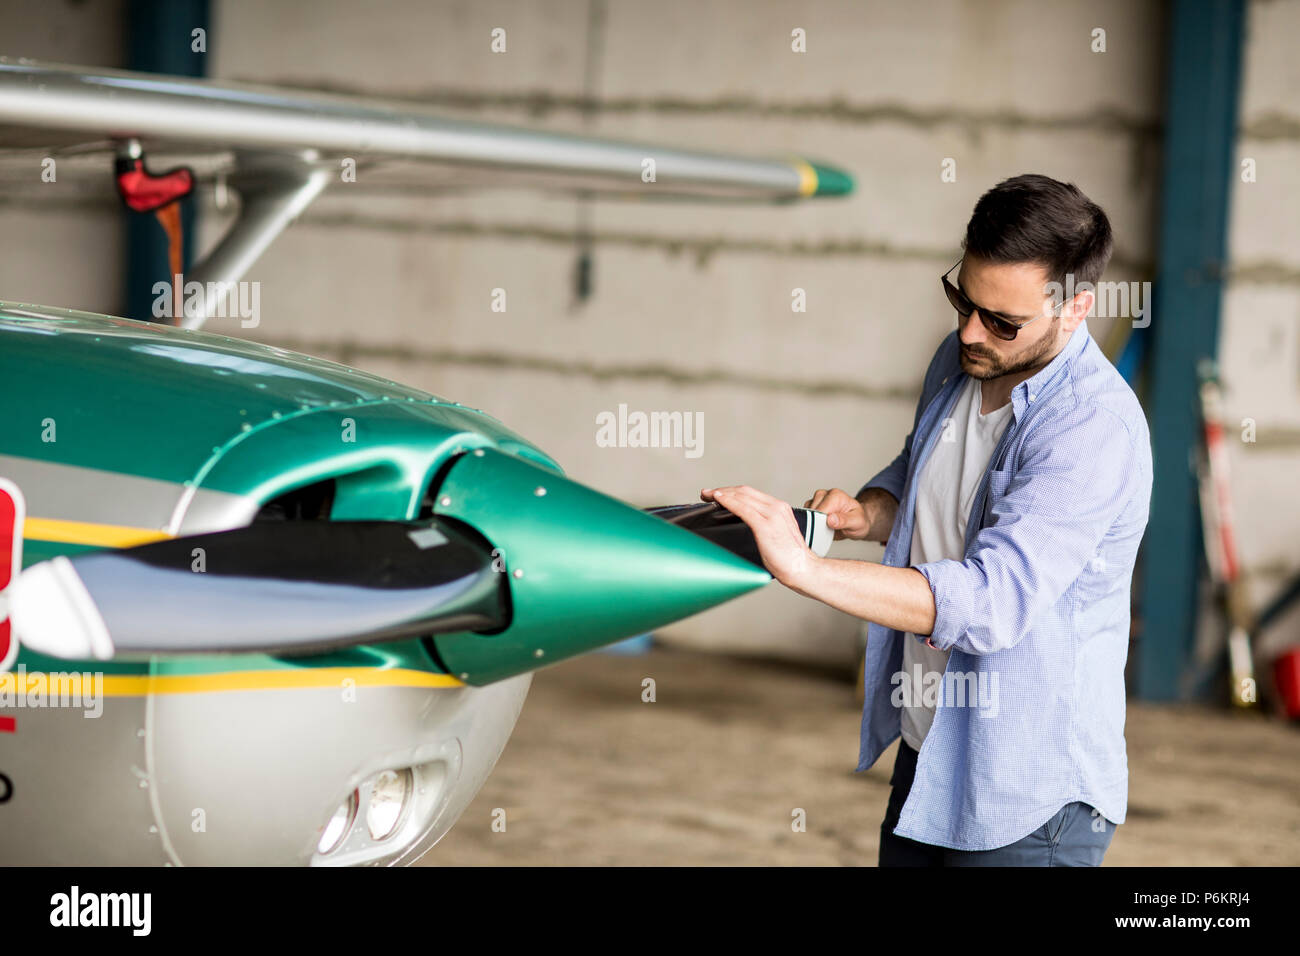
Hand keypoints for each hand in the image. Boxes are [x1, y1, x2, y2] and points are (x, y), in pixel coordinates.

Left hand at [700, 485, 818, 587]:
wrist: (803, 569)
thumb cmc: (790, 558)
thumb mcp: (777, 535)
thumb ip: (765, 526)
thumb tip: (747, 526)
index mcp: (780, 508)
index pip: (751, 493)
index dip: (732, 491)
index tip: (717, 494)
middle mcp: (777, 507)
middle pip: (744, 491)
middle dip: (723, 490)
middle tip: (707, 493)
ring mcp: (772, 515)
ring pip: (742, 496)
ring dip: (722, 494)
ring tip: (708, 495)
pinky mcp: (766, 526)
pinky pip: (742, 509)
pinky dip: (729, 502)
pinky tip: (719, 500)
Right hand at [803, 488, 868, 540]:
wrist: (856, 523)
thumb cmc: (858, 521)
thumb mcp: (857, 522)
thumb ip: (844, 521)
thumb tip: (830, 519)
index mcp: (836, 495)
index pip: (821, 509)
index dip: (822, 522)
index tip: (828, 529)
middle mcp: (825, 494)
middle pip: (812, 511)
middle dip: (817, 523)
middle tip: (829, 529)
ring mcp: (817, 500)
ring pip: (806, 513)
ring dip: (813, 523)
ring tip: (827, 527)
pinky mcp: (812, 506)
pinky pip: (805, 515)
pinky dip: (810, 523)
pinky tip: (821, 526)